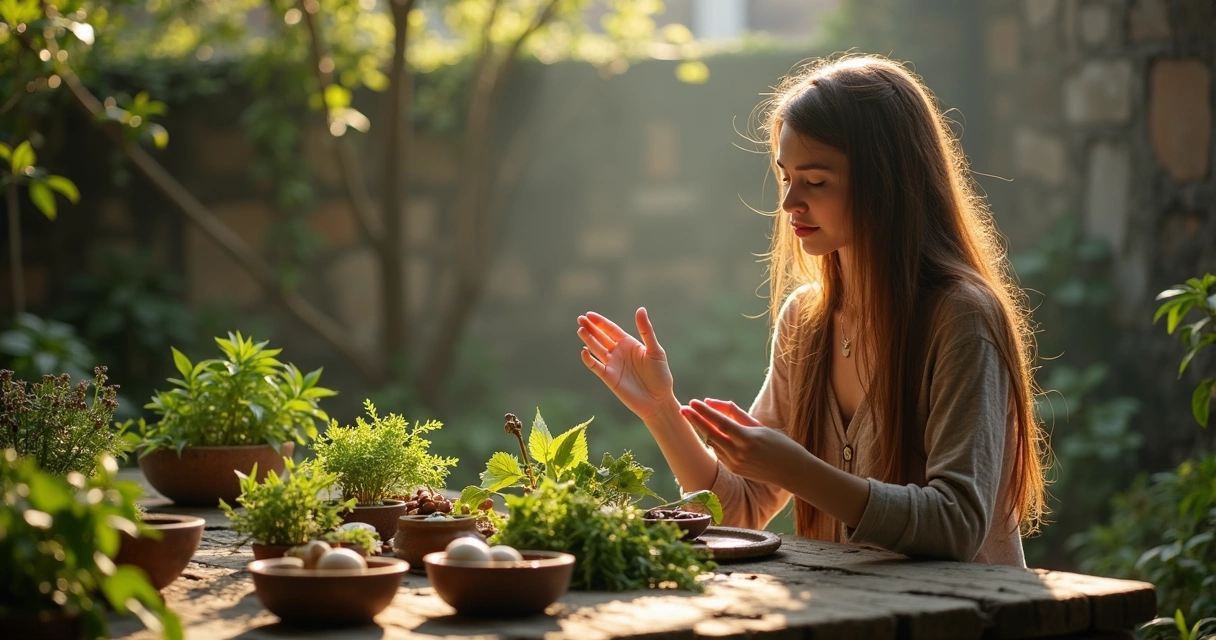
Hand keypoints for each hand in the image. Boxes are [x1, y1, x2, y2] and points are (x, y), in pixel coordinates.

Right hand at [577, 308, 674, 421]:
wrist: (658, 400)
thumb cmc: (661, 375)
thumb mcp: (655, 350)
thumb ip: (646, 330)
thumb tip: (640, 309)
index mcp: (629, 344)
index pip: (611, 329)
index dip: (600, 322)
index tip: (589, 314)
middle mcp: (619, 352)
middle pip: (601, 337)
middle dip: (590, 328)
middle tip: (580, 319)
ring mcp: (613, 365)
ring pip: (596, 349)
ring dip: (588, 340)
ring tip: (580, 330)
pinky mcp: (609, 378)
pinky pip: (596, 366)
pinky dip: (589, 359)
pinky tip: (584, 351)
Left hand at [681, 398, 806, 488]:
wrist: (792, 471)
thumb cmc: (779, 443)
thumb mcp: (759, 426)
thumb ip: (735, 413)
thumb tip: (713, 403)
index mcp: (748, 438)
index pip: (720, 422)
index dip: (705, 412)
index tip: (693, 402)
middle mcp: (739, 453)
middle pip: (710, 434)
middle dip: (695, 420)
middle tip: (683, 408)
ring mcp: (735, 464)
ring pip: (713, 443)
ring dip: (706, 431)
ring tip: (698, 418)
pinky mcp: (735, 470)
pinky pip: (719, 453)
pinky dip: (716, 442)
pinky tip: (715, 435)